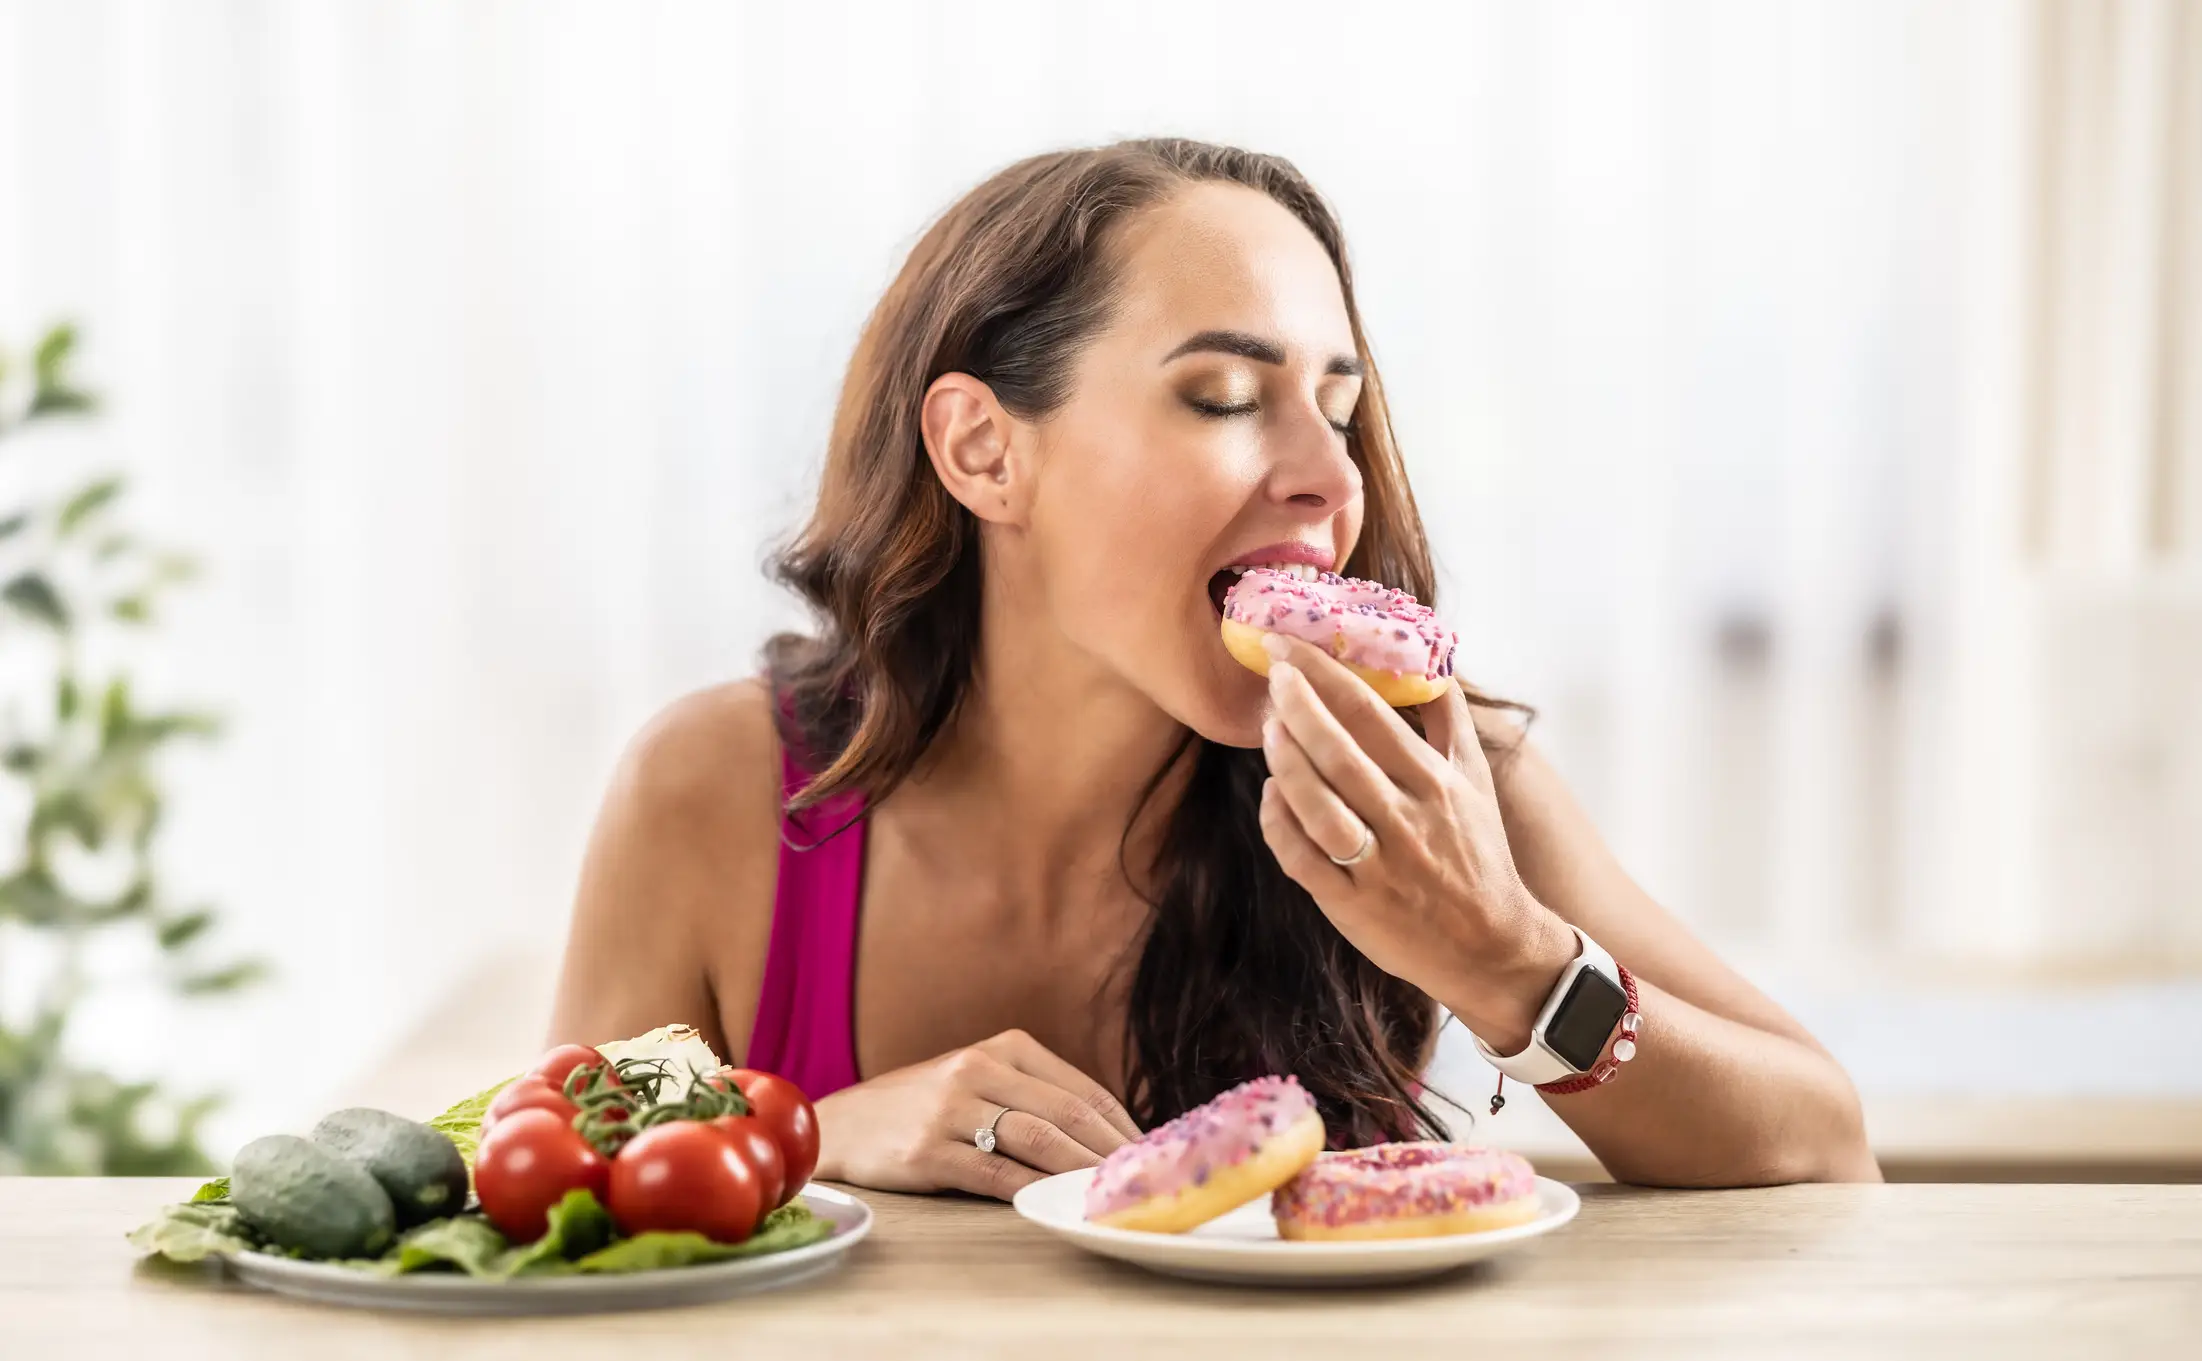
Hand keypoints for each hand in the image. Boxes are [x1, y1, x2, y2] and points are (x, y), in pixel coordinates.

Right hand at [811, 1029, 1141, 1199]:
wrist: (843, 1124)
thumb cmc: (923, 1105)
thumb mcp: (978, 1077)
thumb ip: (1033, 1093)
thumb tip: (1106, 1132)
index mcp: (1003, 1047)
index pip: (1081, 1088)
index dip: (1121, 1125)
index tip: (1148, 1156)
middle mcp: (978, 1068)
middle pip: (1066, 1113)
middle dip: (1110, 1152)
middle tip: (1140, 1182)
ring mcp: (951, 1108)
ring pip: (1037, 1140)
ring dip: (1080, 1170)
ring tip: (1109, 1194)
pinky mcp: (928, 1149)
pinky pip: (995, 1172)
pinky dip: (1033, 1189)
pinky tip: (1055, 1202)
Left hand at [1255, 632, 1575, 1052]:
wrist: (1492, 945)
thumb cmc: (1478, 853)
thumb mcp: (1476, 780)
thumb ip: (1450, 719)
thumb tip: (1431, 659)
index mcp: (1435, 782)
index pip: (1372, 713)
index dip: (1325, 673)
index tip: (1291, 643)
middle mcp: (1407, 818)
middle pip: (1340, 751)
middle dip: (1298, 703)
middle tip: (1270, 669)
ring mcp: (1377, 865)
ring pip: (1318, 804)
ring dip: (1285, 760)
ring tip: (1267, 727)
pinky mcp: (1352, 906)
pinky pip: (1302, 858)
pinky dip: (1280, 823)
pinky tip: (1271, 795)